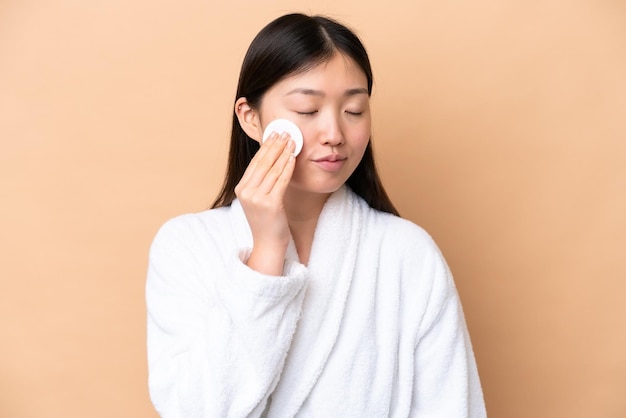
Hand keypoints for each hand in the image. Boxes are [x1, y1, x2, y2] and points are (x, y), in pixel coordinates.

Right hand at [234, 132, 295, 274]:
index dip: (266, 146)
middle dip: (275, 145)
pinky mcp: (270, 204)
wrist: (268, 244)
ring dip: (284, 152)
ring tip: (292, 141)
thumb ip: (262, 181)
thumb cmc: (267, 221)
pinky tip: (293, 157)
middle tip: (285, 132)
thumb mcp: (259, 198)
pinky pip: (281, 180)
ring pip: (273, 169)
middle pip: (263, 162)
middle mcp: (246, 191)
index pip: (255, 162)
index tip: (275, 134)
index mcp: (241, 188)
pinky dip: (287, 167)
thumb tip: (272, 158)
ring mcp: (257, 198)